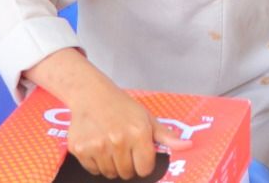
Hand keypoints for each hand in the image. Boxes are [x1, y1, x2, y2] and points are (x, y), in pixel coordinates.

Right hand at [66, 81, 192, 178]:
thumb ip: (167, 136)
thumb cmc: (124, 108)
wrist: (92, 96)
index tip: (141, 158)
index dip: (144, 165)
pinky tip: (99, 147)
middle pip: (127, 173)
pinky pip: (93, 170)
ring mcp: (97, 146)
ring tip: (112, 148)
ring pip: (109, 173)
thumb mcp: (148, 119)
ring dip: (113, 166)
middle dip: (128, 166)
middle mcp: (118, 141)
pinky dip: (97, 164)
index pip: (145, 168)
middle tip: (126, 151)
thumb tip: (188, 146)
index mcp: (138, 133)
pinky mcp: (80, 149)